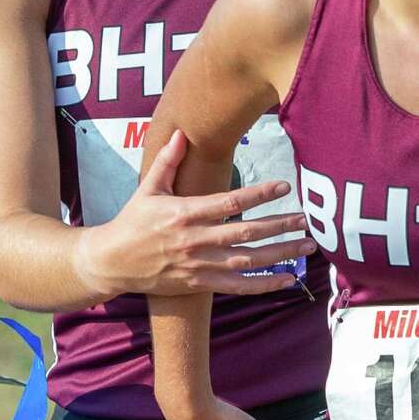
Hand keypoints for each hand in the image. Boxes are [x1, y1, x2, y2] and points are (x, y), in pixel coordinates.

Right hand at [74, 130, 315, 298]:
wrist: (111, 263)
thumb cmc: (132, 221)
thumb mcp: (147, 188)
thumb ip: (168, 161)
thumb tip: (182, 133)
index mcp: (184, 212)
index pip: (230, 202)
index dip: (259, 194)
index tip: (284, 186)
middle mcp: (195, 240)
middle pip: (245, 233)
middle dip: (278, 225)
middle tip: (305, 219)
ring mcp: (199, 265)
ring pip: (247, 261)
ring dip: (279, 254)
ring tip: (307, 247)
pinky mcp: (199, 285)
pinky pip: (237, 286)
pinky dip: (264, 285)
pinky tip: (287, 280)